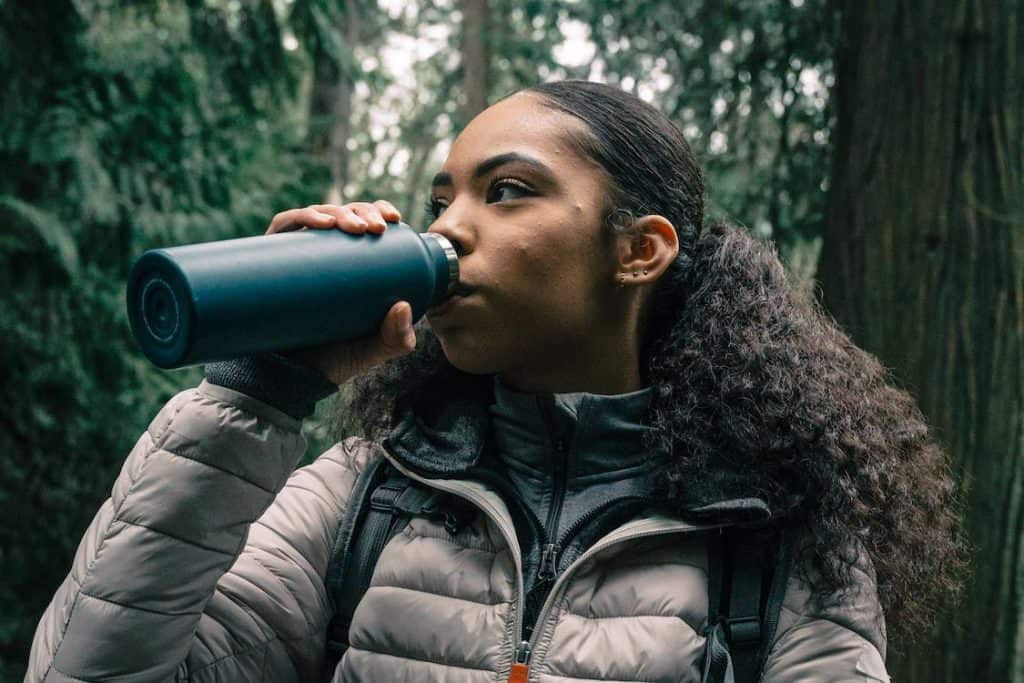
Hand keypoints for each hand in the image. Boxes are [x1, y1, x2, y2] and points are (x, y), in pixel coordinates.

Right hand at [266, 201, 416, 384]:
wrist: (290, 379)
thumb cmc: (334, 359)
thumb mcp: (375, 348)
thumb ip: (397, 338)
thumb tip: (403, 306)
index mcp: (350, 264)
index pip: (364, 223)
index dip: (377, 210)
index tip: (392, 217)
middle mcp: (322, 254)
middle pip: (343, 215)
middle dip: (360, 210)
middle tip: (373, 227)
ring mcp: (295, 256)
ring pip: (315, 216)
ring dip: (334, 211)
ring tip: (347, 226)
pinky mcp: (270, 260)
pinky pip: (282, 228)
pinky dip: (299, 218)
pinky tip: (318, 223)